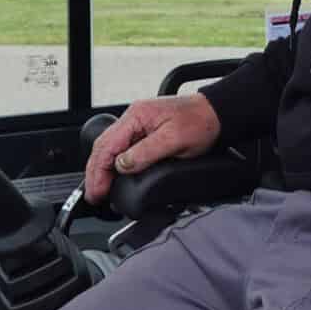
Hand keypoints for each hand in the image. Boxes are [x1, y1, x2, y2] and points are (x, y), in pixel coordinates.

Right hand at [81, 92, 219, 203]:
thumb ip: (146, 152)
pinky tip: (113, 175)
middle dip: (95, 172)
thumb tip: (121, 165)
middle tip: (94, 196)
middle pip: (103, 146)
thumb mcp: (174, 140)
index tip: (97, 191)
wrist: (216, 113)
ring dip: (101, 168)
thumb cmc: (199, 121)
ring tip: (99, 189)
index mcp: (136, 116)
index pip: (108, 145)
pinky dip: (112, 163)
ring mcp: (138, 124)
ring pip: (110, 147)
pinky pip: (121, 147)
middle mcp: (133, 118)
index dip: (99, 171)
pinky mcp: (145, 131)